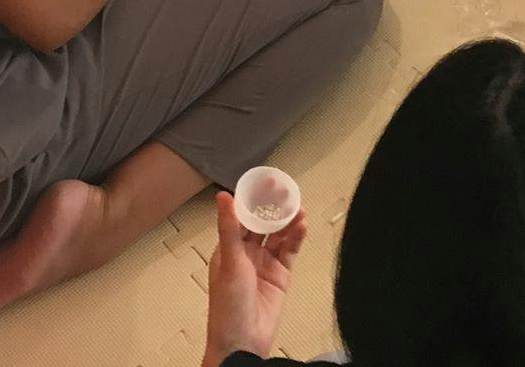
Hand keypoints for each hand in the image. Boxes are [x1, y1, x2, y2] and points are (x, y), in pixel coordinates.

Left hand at [203, 191, 305, 366]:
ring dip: (288, 221)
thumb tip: (222, 196)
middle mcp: (247, 253)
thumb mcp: (229, 262)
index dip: (254, 199)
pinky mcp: (281, 275)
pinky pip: (290, 250)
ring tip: (299, 208)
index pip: (242, 217)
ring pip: (279, 235)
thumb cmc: (228, 305)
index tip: (267, 182)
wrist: (243, 342)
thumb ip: (229, 227)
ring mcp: (265, 264)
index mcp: (229, 248)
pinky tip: (302, 225)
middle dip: (275, 208)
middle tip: (288, 190)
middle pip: (264, 224)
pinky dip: (296, 237)